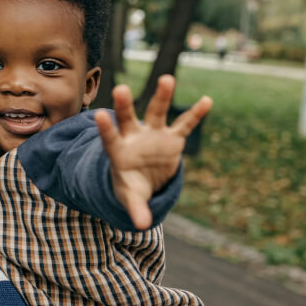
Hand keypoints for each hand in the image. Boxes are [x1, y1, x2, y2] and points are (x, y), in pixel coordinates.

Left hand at [94, 75, 211, 229]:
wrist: (144, 179)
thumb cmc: (132, 186)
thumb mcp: (131, 198)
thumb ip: (135, 208)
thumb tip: (141, 227)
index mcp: (119, 152)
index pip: (110, 139)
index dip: (106, 129)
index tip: (99, 115)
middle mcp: (134, 138)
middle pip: (128, 119)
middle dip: (124, 105)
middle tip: (120, 89)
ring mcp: (154, 135)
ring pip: (157, 113)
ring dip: (162, 97)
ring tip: (167, 78)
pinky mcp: (173, 138)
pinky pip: (184, 125)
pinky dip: (195, 115)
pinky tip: (207, 101)